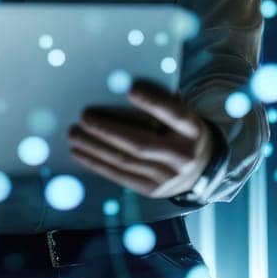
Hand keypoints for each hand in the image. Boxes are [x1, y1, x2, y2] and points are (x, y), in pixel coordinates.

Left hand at [66, 79, 215, 198]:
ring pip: (125, 160)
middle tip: (84, 116)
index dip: (153, 102)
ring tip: (73, 133)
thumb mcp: (183, 117)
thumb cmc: (182, 132)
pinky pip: (120, 176)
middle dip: (108, 130)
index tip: (131, 89)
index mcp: (193, 130)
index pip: (174, 114)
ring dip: (94, 147)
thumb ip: (162, 105)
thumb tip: (122, 88)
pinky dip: (96, 163)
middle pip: (141, 143)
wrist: (203, 170)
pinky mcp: (152, 190)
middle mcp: (182, 156)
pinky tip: (79, 152)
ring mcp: (167, 177)